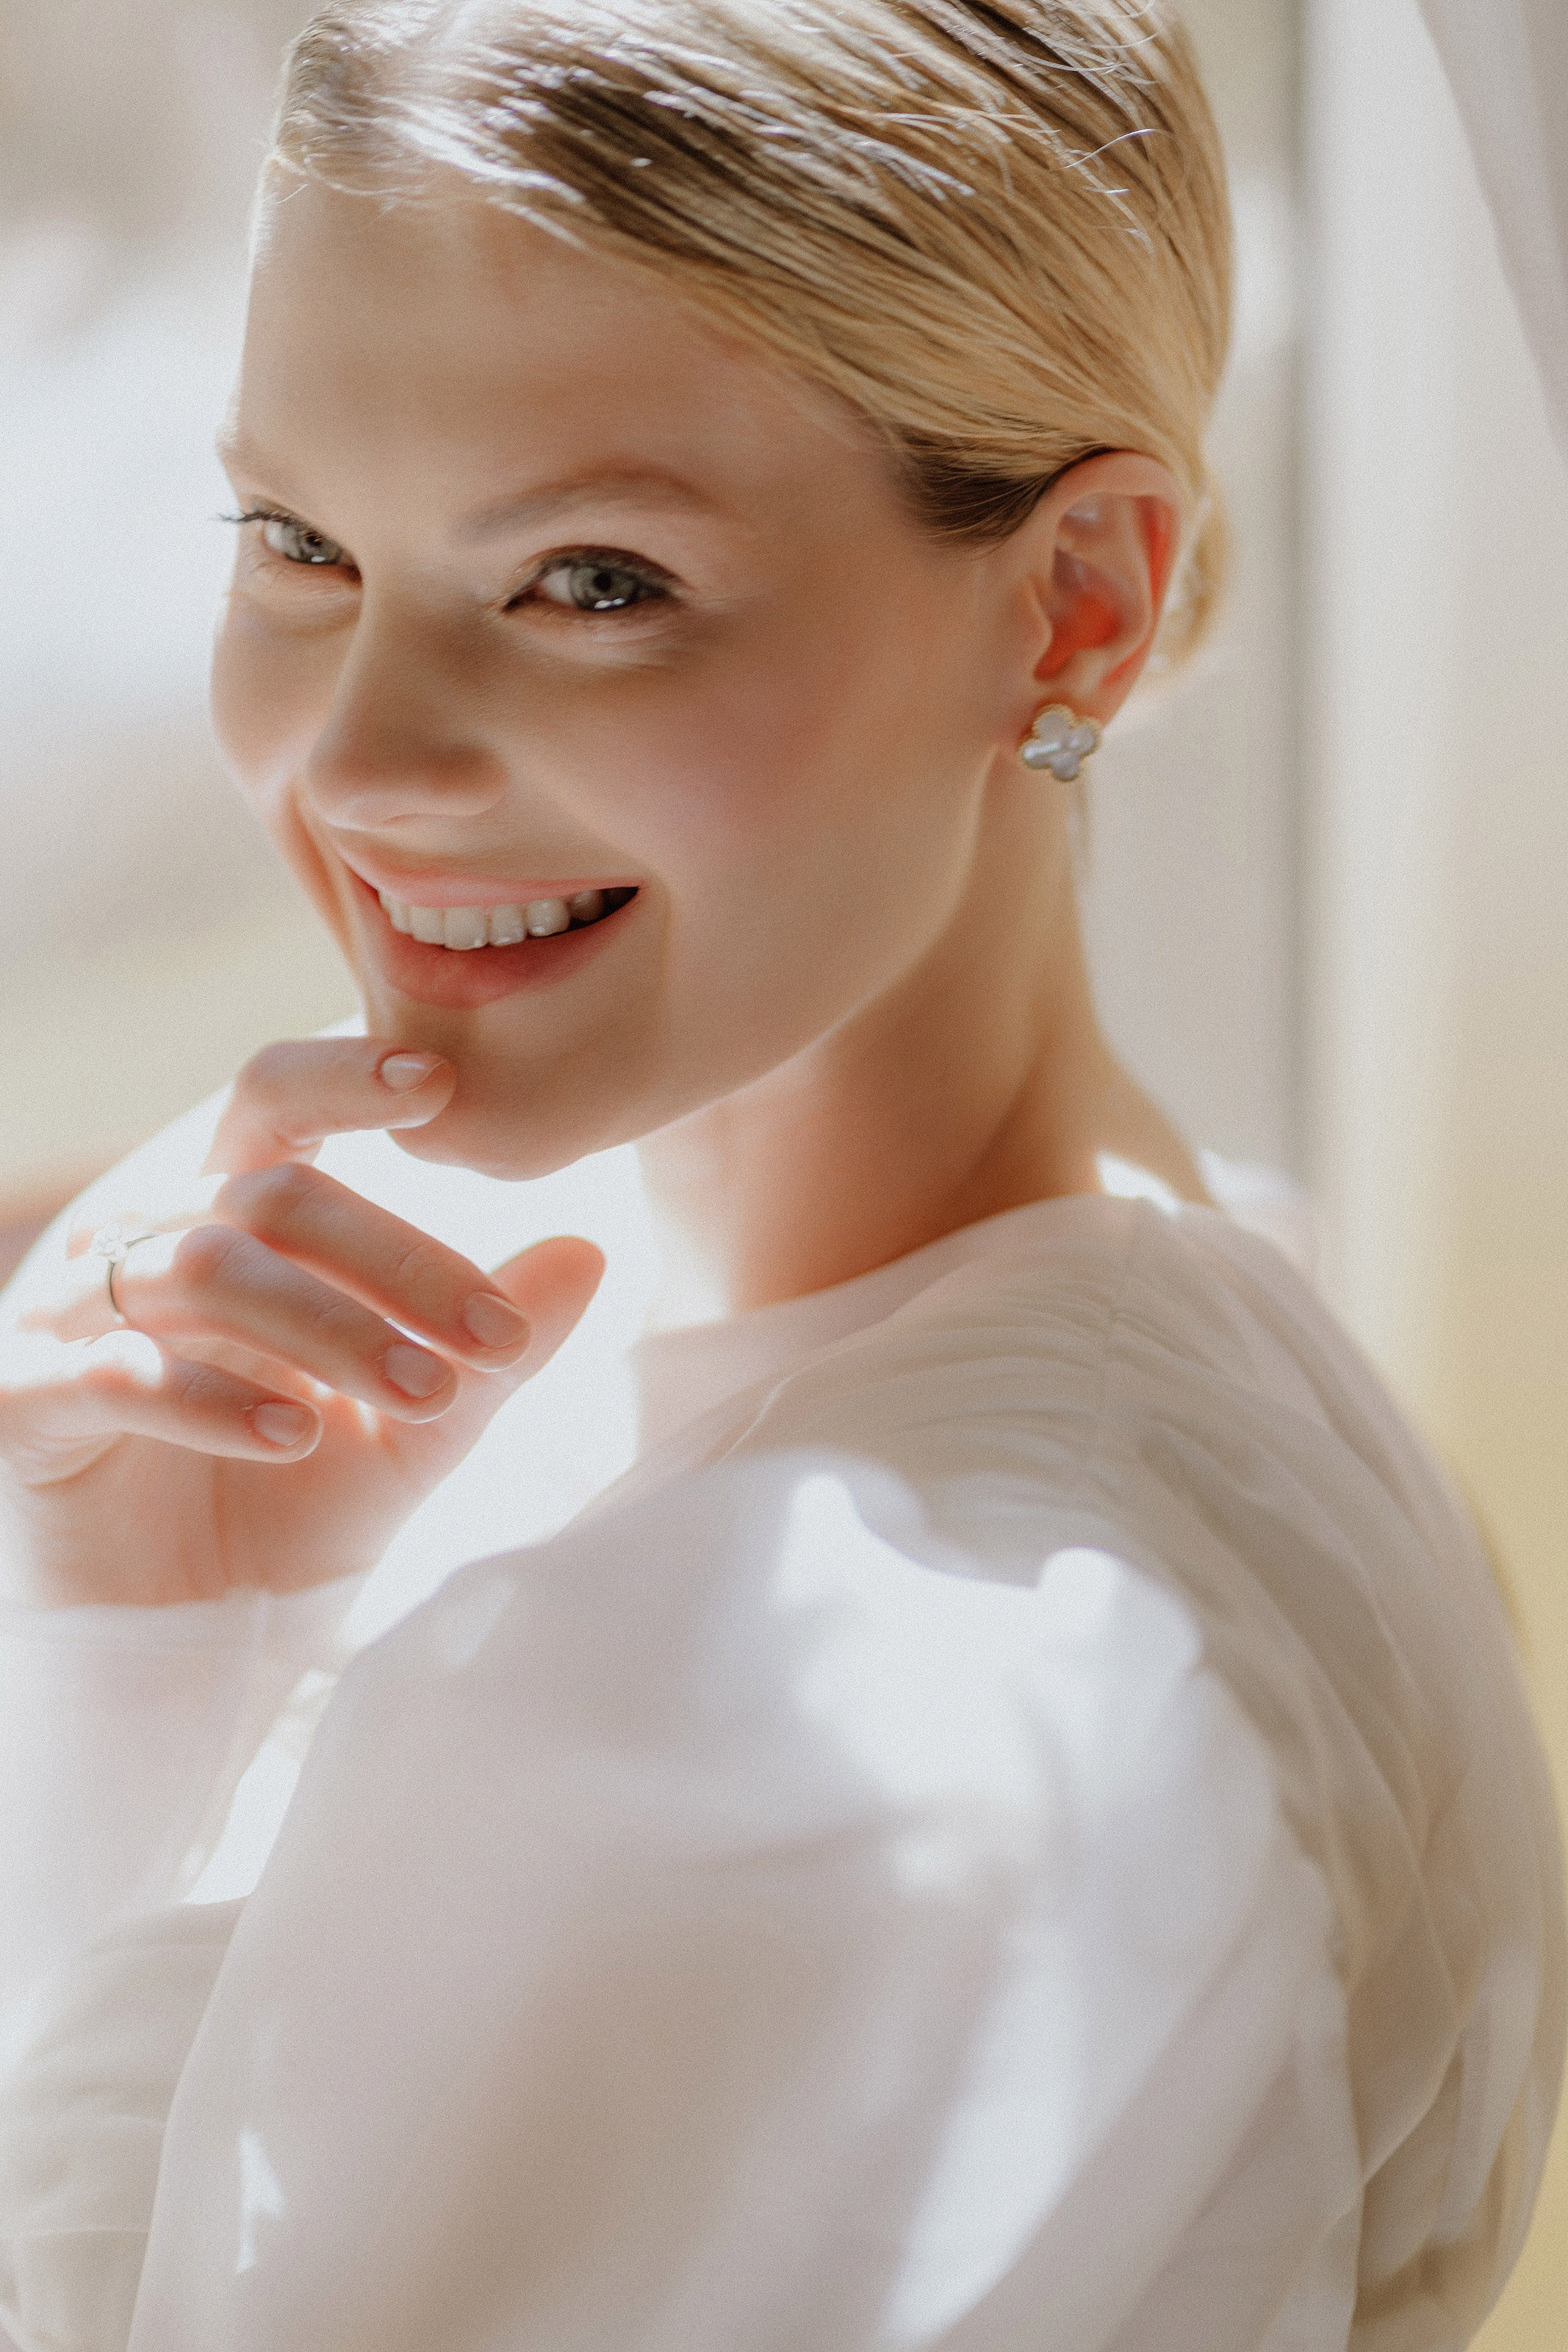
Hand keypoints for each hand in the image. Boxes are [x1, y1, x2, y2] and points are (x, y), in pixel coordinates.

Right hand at [0, 1038, 603, 1608]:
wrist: (190, 1637)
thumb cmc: (298, 1506)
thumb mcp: (420, 1429)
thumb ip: (495, 1350)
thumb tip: (591, 1253)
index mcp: (233, 1219)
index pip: (274, 1102)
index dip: (343, 1077)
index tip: (441, 1086)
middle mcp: (147, 1243)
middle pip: (272, 1199)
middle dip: (399, 1263)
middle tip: (494, 1336)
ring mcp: (74, 1317)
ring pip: (205, 1273)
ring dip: (331, 1330)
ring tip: (425, 1391)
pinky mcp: (24, 1402)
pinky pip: (114, 1372)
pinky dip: (214, 1399)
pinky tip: (296, 1435)